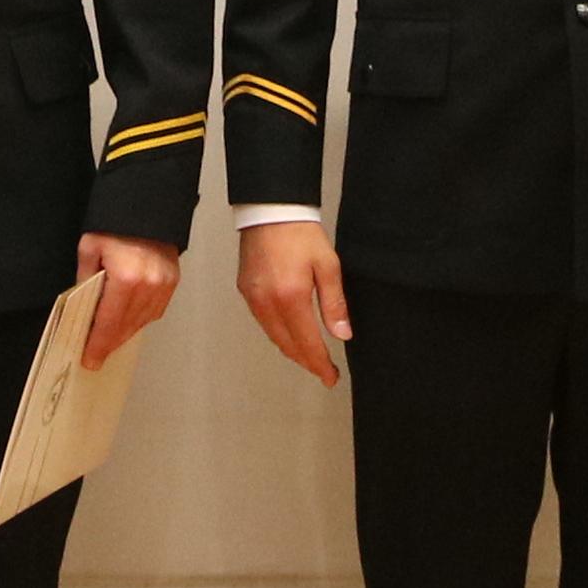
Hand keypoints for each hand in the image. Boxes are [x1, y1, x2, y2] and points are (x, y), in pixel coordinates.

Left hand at [76, 234, 180, 367]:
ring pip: (142, 322)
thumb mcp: (90, 248)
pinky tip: (128, 321)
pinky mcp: (172, 282)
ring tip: (110, 340)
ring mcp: (163, 285)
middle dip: (110, 343)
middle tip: (96, 354)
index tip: (91, 359)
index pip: (108, 323)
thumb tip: (84, 304)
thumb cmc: (117, 223)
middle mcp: (148, 286)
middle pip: (126, 327)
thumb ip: (85, 279)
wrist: (147, 205)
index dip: (98, 344)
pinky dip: (141, 319)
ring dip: (126, 333)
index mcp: (126, 278)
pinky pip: (155, 311)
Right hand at [236, 220, 350, 386]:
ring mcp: (253, 298)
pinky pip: (263, 323)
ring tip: (310, 357)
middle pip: (288, 346)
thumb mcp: (328, 266)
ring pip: (274, 337)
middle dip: (307, 362)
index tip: (331, 377)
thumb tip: (342, 335)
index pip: (307, 343)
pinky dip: (278, 334)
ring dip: (292, 350)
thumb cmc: (301, 233)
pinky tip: (290, 334)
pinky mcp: (245, 291)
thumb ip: (334, 304)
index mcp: (291, 297)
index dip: (320, 364)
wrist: (271, 210)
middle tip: (324, 371)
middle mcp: (267, 303)